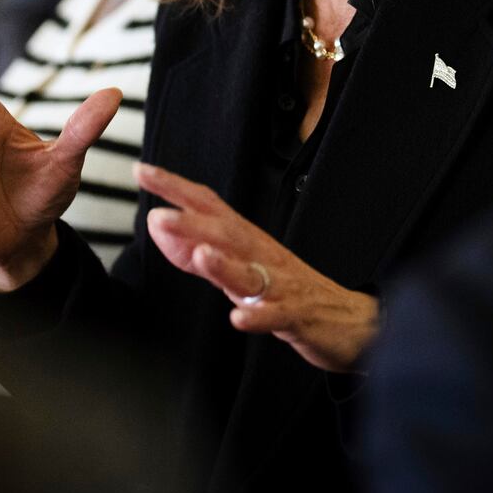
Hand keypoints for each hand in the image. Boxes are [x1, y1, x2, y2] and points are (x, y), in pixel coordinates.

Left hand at [136, 163, 380, 373]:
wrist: (350, 320)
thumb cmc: (287, 289)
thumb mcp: (237, 269)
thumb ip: (196, 252)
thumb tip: (157, 226)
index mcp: (246, 241)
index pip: (208, 206)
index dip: (175, 189)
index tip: (143, 171)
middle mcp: (262, 255)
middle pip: (226, 233)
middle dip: (192, 223)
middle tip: (158, 215)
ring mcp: (281, 284)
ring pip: (250, 272)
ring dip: (223, 264)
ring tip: (200, 256)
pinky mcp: (297, 315)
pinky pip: (276, 314)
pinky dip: (257, 315)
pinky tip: (238, 317)